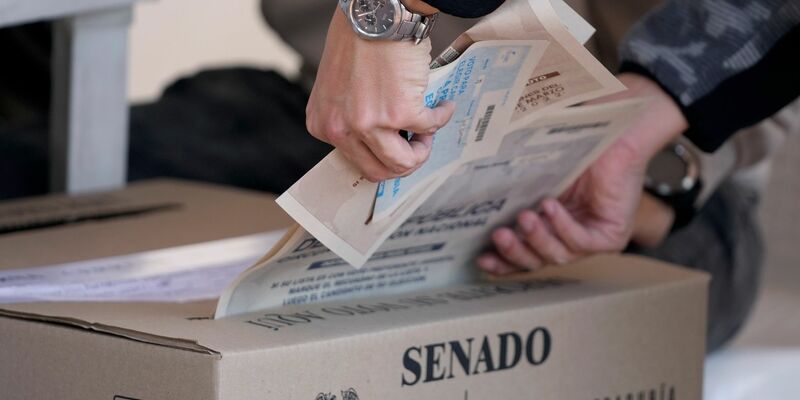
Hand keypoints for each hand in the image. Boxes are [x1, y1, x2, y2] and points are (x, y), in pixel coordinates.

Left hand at [306, 10, 454, 181]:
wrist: (375, 13)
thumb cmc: (357, 39)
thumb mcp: (338, 87)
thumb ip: (349, 114)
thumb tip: (379, 137)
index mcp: (324, 125)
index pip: (355, 161)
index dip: (382, 155)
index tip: (397, 145)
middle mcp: (342, 129)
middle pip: (379, 170)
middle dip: (404, 161)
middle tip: (417, 144)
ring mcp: (371, 124)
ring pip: (403, 162)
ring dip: (423, 148)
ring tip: (428, 128)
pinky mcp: (401, 113)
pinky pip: (430, 127)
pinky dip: (441, 117)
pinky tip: (443, 104)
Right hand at [478, 73, 687, 274]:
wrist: (616, 128)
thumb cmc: (578, 143)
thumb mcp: (536, 173)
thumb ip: (512, 190)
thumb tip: (468, 192)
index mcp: (550, 226)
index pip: (524, 254)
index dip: (502, 261)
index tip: (479, 258)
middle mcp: (570, 237)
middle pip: (537, 261)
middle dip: (515, 252)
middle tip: (499, 235)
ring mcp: (592, 239)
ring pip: (558, 255)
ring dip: (537, 238)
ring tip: (524, 217)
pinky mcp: (611, 236)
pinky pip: (581, 242)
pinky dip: (563, 227)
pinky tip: (549, 207)